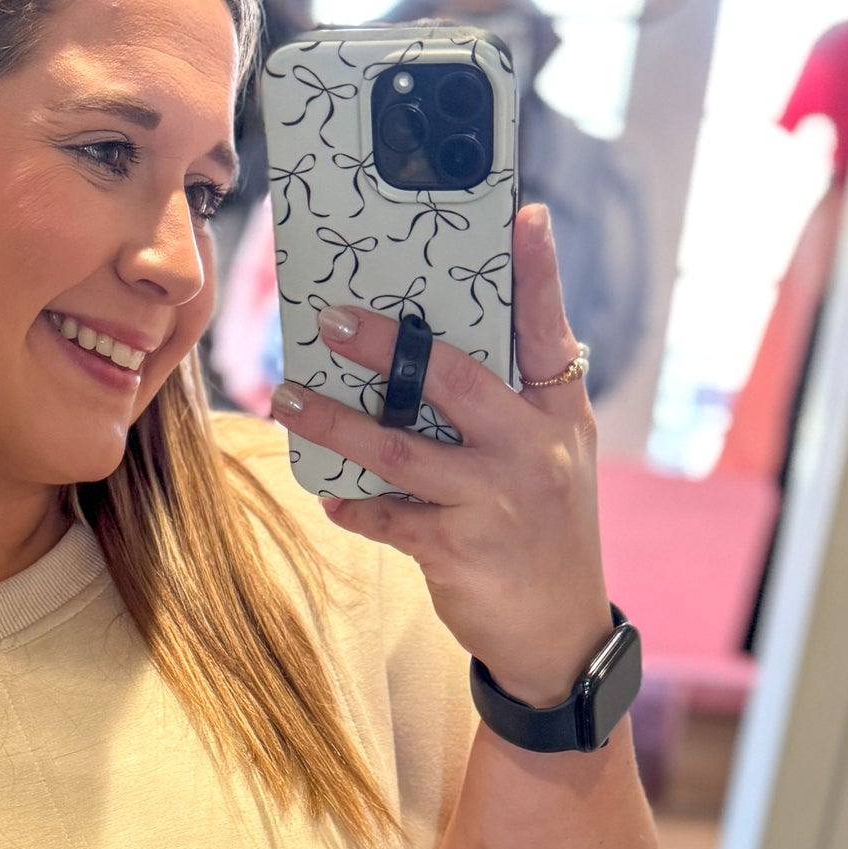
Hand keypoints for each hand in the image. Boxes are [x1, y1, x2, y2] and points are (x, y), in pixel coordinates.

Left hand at [269, 204, 611, 708]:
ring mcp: (494, 503)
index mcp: (559, 417)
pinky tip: (327, 490)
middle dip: (388, 346)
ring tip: (288, 398)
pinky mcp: (457, 552)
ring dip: (337, 423)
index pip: (550, 334)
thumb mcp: (559, 456)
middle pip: (454, 381)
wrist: (559, 631)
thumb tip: (453, 344)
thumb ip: (522, 400)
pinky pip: (387, 518)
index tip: (524, 217)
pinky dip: (352, 502)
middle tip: (333, 319)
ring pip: (400, 452)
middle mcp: (532, 452)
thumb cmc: (546, 528)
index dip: (540, 274)